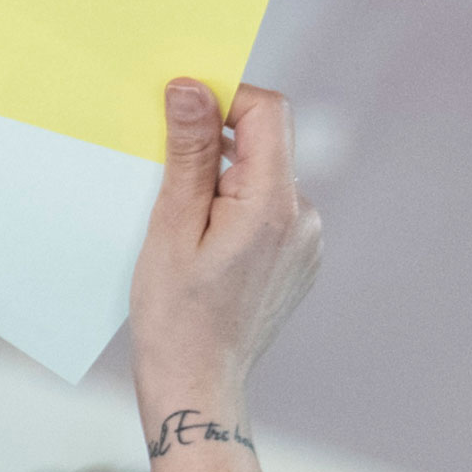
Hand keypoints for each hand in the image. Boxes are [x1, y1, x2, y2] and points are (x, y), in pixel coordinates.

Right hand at [130, 80, 322, 417]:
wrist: (198, 384)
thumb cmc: (175, 315)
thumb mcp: (170, 226)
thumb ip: (188, 152)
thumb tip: (191, 87)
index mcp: (274, 204)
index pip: (267, 111)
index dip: (224, 97)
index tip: (177, 112)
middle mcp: (303, 216)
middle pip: (265, 143)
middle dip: (214, 145)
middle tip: (164, 175)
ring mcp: (307, 240)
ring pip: (263, 176)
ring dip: (222, 180)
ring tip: (182, 224)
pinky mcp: (299, 257)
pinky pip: (268, 209)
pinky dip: (234, 209)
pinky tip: (203, 245)